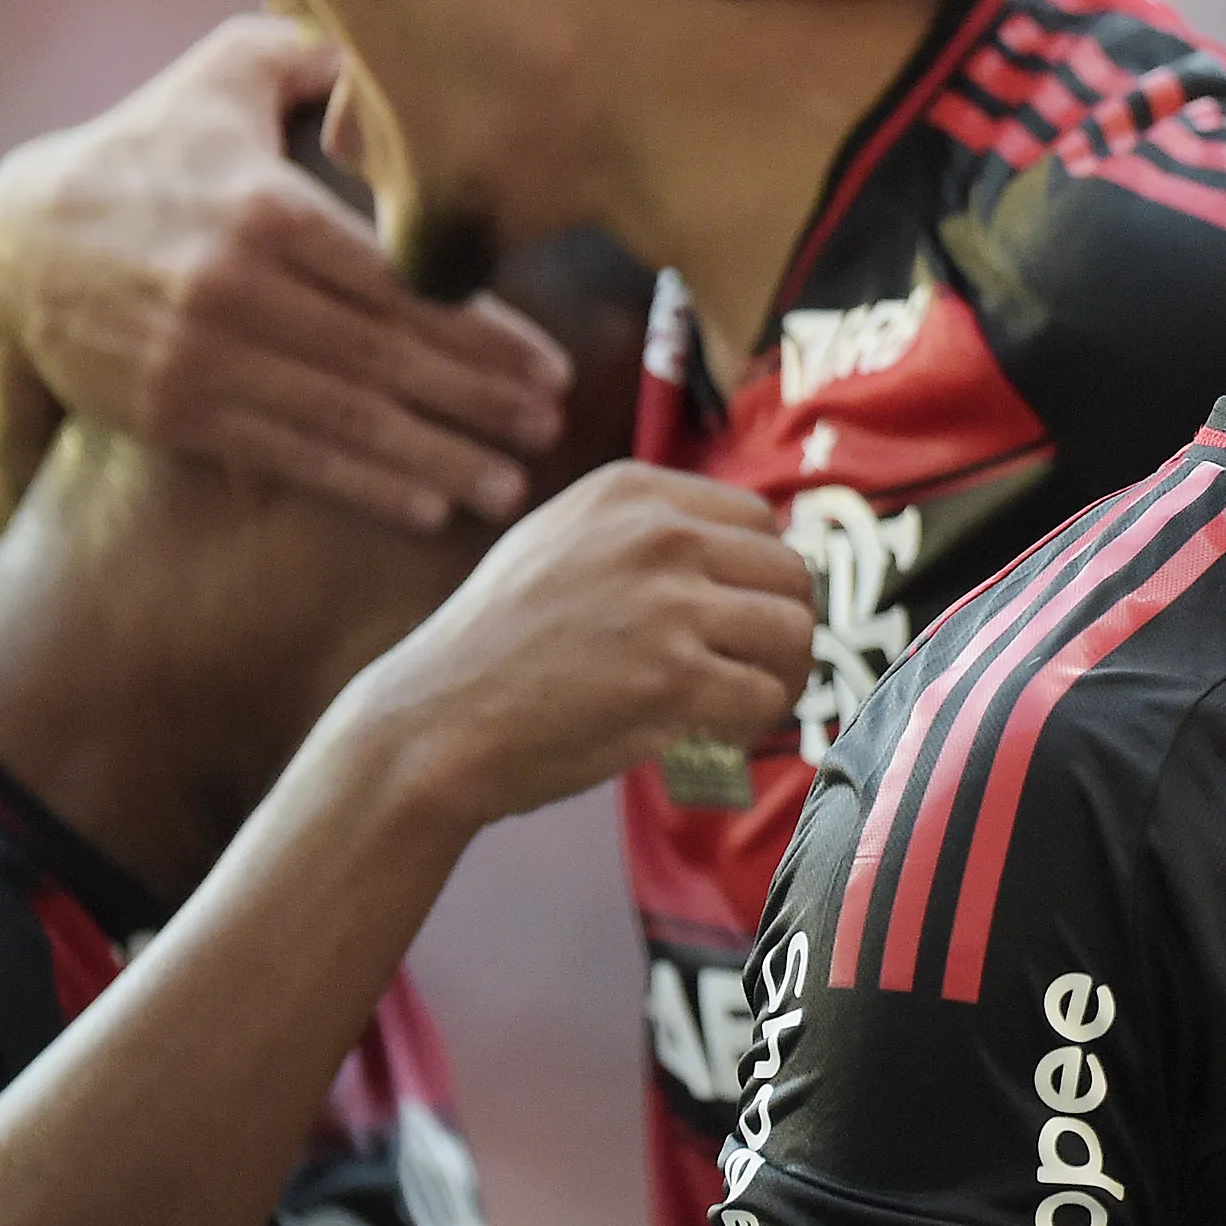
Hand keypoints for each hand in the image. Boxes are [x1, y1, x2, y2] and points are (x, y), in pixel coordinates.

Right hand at [0, 15, 569, 533]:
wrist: (16, 242)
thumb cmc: (149, 148)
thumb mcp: (223, 79)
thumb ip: (313, 60)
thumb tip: (401, 55)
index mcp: (264, 211)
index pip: (396, 283)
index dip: (482, 335)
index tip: (552, 368)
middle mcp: (234, 290)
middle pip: (383, 357)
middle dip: (477, 401)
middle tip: (552, 427)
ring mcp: (201, 359)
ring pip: (343, 418)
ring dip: (435, 458)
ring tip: (509, 485)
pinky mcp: (175, 412)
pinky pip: (287, 454)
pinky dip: (361, 484)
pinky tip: (427, 506)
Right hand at [351, 462, 814, 822]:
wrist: (431, 722)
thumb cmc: (492, 648)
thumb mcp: (556, 543)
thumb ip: (637, 533)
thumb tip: (733, 552)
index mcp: (631, 491)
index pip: (757, 519)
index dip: (756, 577)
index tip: (735, 619)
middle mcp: (659, 534)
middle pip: (790, 573)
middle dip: (780, 628)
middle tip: (751, 670)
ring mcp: (670, 603)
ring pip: (794, 633)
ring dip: (781, 677)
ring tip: (742, 703)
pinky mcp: (676, 676)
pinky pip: (766, 695)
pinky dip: (753, 723)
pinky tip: (716, 734)